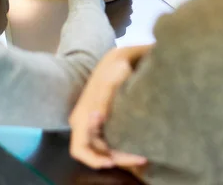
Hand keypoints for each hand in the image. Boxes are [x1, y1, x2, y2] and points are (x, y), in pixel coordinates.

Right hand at [69, 45, 151, 169]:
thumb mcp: (110, 81)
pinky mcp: (104, 121)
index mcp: (81, 118)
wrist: (119, 58)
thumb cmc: (114, 68)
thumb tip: (97, 118)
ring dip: (121, 154)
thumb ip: (103, 99)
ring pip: (105, 149)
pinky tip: (138, 145)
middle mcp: (85, 124)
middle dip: (117, 159)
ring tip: (142, 154)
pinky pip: (110, 140)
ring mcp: (94, 124)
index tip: (113, 162)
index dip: (93, 160)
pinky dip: (123, 146)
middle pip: (96, 153)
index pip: (80, 149)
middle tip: (140, 157)